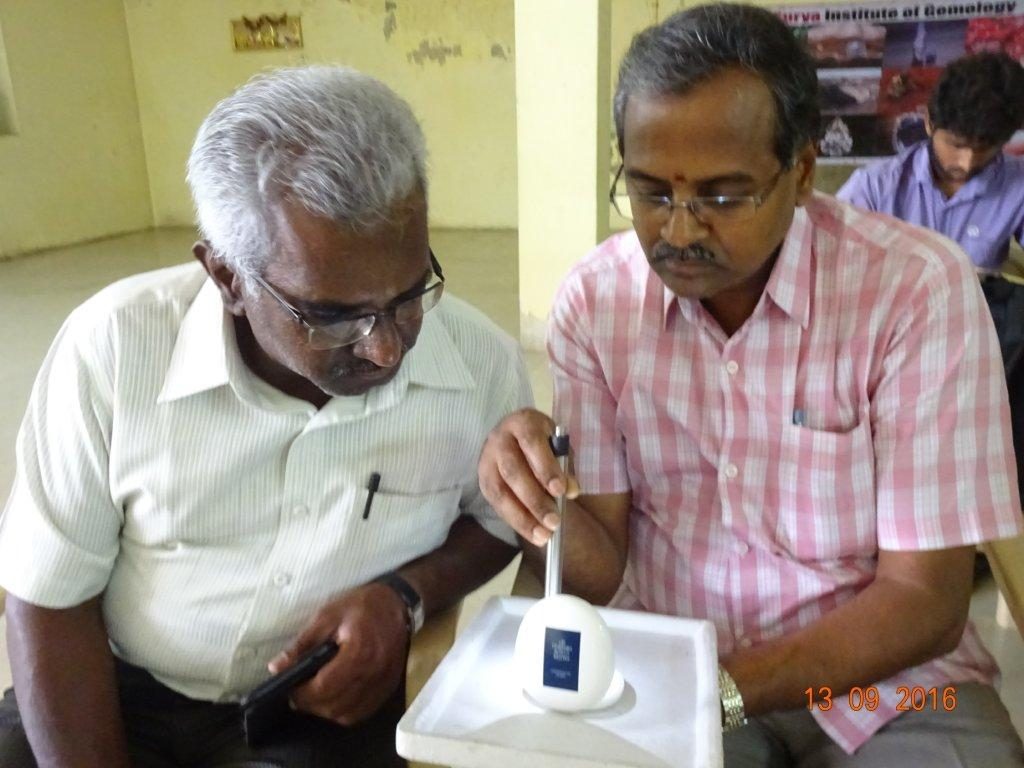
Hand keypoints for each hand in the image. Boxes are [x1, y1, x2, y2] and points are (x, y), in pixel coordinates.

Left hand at [268, 581, 408, 725]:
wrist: (398, 603)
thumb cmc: (361, 605)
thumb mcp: (326, 616)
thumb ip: (302, 644)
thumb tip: (276, 667)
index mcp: (358, 652)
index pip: (324, 687)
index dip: (302, 694)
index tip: (288, 688)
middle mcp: (373, 673)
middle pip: (335, 705)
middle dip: (311, 704)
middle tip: (298, 693)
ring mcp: (383, 683)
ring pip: (348, 714)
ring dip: (327, 710)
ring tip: (315, 695)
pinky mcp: (389, 687)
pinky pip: (363, 712)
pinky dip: (345, 711)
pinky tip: (335, 697)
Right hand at [478, 408, 578, 545]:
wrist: (515, 438)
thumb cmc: (542, 443)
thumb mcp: (558, 446)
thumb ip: (565, 466)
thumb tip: (571, 491)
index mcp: (522, 422)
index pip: (531, 442)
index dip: (545, 467)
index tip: (560, 490)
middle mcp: (499, 438)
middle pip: (513, 470)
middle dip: (535, 499)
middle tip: (554, 521)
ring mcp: (487, 460)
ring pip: (500, 491)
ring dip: (523, 517)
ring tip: (544, 536)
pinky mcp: (483, 480)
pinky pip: (497, 504)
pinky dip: (516, 521)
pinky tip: (532, 533)